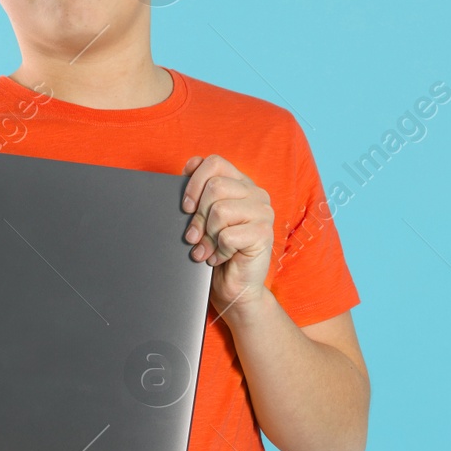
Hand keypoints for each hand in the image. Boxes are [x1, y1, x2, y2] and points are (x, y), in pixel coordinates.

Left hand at [179, 154, 274, 317]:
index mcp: (241, 184)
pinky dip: (218, 251)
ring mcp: (263, 213)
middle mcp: (256, 193)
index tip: (186, 206)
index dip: (193, 182)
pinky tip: (221, 257)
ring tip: (208, 249)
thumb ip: (199, 193)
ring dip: (208, 235)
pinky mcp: (264, 234)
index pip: (214, 162)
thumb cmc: (216, 251)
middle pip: (214, 187)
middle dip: (197, 216)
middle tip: (195, 236)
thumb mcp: (203, 218)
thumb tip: (186, 170)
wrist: (234, 288)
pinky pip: (227, 235)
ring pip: (219, 210)